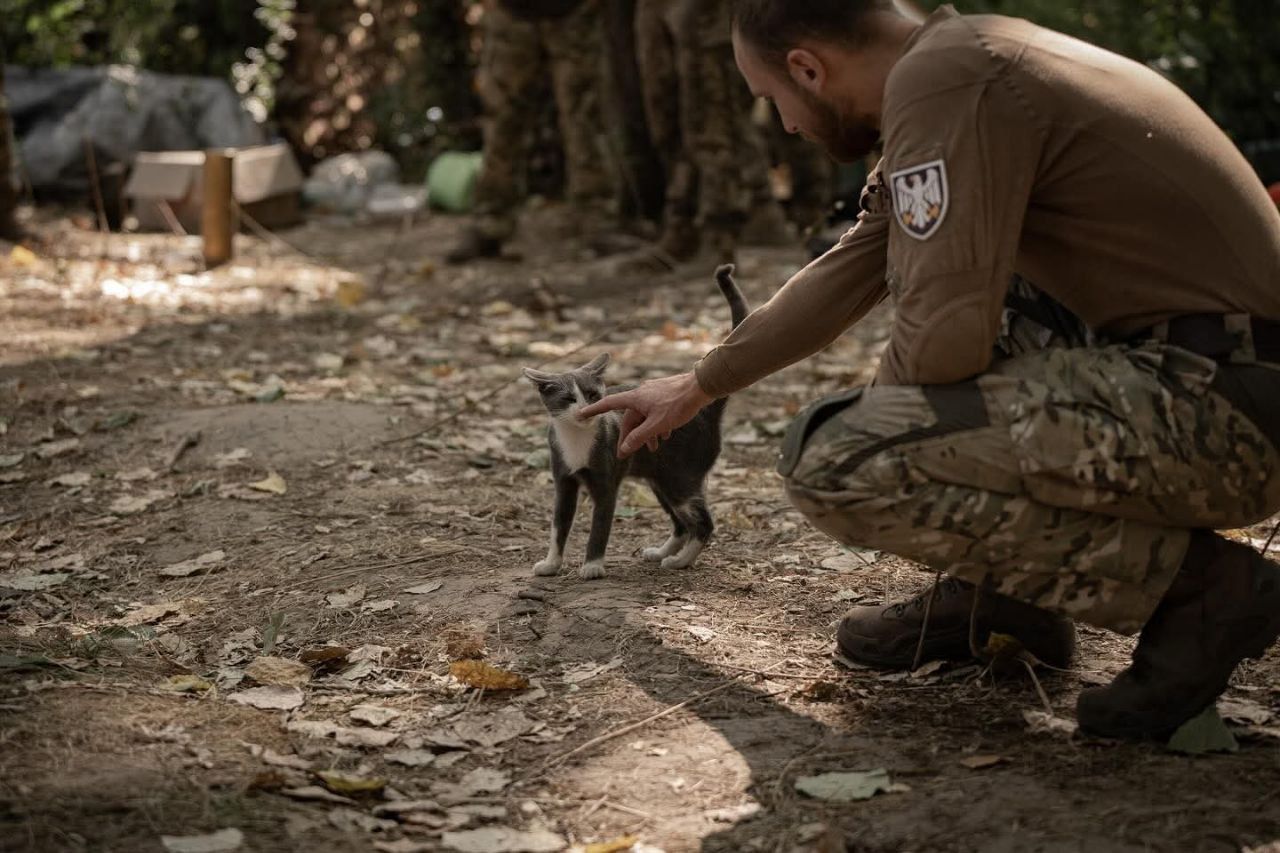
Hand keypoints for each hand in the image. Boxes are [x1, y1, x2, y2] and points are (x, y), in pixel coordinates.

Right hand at [578, 371, 714, 457]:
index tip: (581, 414)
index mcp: (635, 398)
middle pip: (630, 417)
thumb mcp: (657, 425)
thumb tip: (624, 449)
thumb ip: (639, 437)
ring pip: (644, 415)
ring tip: (654, 447)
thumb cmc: (679, 405)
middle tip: (628, 452)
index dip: (594, 410)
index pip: (609, 404)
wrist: (701, 386)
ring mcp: (653, 393)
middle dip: (630, 435)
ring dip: (646, 432)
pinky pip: (654, 411)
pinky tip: (666, 434)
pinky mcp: (664, 394)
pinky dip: (656, 424)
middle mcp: (641, 393)